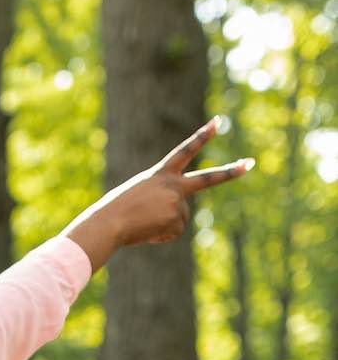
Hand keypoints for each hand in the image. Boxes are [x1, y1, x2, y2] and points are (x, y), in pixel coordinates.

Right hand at [66, 119, 253, 270]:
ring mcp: (178, 202)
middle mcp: (174, 185)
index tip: (218, 123)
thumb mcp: (136, 197)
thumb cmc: (113, 212)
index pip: (185, 150)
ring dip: (163, 226)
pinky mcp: (177, 220)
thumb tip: (177, 221)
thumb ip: (159, 200)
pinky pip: (173, 233)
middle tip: (250, 163)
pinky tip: (146, 233)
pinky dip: (160, 236)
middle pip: (208, 179)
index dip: (202, 136)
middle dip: (231, 172)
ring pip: (180, 218)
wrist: (109, 224)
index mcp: (160, 174)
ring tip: (143, 224)